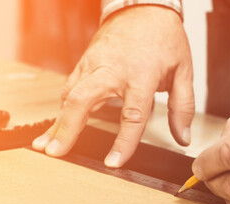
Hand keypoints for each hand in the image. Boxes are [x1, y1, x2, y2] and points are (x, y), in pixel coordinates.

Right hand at [32, 6, 194, 167]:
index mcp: (141, 74)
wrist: (142, 6)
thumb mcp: (183, 70)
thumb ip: (183, 107)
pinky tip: (55, 127)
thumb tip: (183, 138)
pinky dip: (61, 110)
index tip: (114, 162)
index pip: (131, 114)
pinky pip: (68, 89)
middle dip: (67, 129)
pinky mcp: (83, 63)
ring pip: (69, 95)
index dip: (123, 141)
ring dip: (57, 122)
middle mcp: (111, 70)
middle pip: (83, 101)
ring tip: (46, 146)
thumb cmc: (164, 38)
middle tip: (57, 153)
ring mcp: (93, 65)